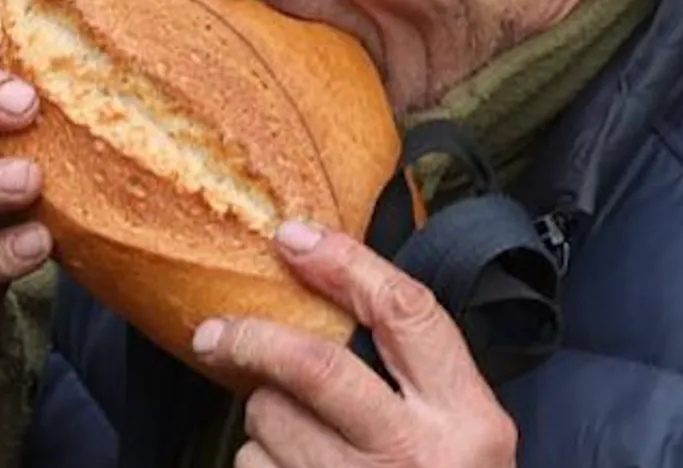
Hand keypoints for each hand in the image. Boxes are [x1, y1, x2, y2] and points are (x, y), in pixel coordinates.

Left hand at [190, 220, 518, 467]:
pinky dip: (257, 464)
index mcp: (467, 420)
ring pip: (271, 420)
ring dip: (264, 418)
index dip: (344, 264)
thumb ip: (418, 375)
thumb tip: (335, 288)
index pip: (405, 314)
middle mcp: (416, 456)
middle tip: (215, 333)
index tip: (292, 237)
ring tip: (297, 441)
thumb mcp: (466, 438)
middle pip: (313, 368)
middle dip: (252, 339)